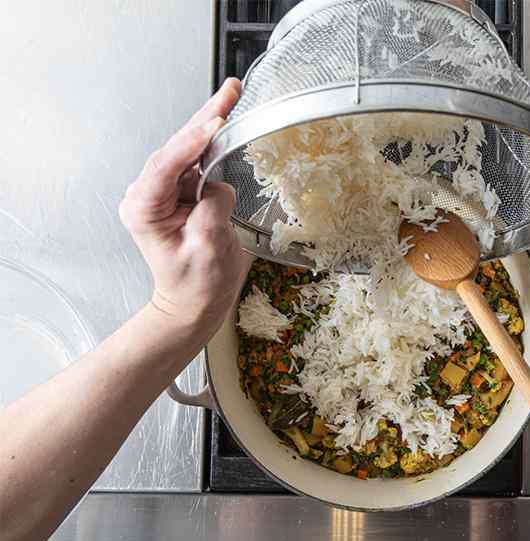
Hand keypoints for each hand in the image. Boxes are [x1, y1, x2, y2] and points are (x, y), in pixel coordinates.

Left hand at [119, 79, 246, 336]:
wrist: (193, 305)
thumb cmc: (197, 286)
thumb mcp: (208, 250)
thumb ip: (211, 210)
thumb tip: (218, 183)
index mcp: (143, 208)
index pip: (168, 164)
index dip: (193, 140)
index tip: (216, 121)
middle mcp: (147, 194)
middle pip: (177, 147)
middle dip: (204, 118)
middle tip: (229, 92)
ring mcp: (163, 192)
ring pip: (188, 150)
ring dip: (211, 125)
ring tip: (232, 99)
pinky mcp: (179, 193)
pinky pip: (197, 163)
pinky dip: (214, 144)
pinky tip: (227, 126)